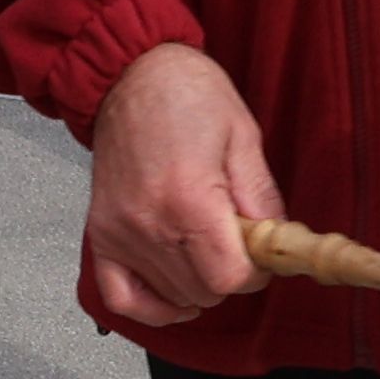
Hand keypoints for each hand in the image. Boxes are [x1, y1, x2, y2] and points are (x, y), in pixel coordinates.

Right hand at [79, 43, 284, 333]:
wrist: (128, 72)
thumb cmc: (183, 91)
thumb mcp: (242, 135)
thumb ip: (261, 197)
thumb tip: (277, 242)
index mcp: (189, 197)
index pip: (229, 277)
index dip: (255, 273)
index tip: (259, 254)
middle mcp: (150, 222)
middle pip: (203, 292)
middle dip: (229, 275)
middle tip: (236, 244)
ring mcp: (120, 231)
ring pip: (171, 296)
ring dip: (197, 284)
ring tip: (205, 248)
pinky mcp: (101, 232)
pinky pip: (120, 297)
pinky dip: (150, 306)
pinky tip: (172, 295)